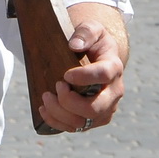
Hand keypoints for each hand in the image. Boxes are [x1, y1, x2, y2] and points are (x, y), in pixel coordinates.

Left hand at [39, 17, 124, 133]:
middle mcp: (114, 92)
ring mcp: (105, 108)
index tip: (65, 74)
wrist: (98, 58)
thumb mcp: (92, 29)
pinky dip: (56, 122)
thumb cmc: (93, 42)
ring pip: (84, 122)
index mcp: (114, 68)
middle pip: (94, 108)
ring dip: (59, 112)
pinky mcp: (94, 119)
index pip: (103, 75)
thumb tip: (74, 45)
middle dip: (68, 101)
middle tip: (55, 85)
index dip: (83, 76)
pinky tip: (44, 109)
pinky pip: (76, 128)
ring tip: (45, 96)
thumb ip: (85, 32)